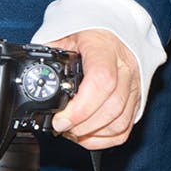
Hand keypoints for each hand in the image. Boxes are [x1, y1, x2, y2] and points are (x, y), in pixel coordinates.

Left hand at [48, 29, 140, 149]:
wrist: (112, 31)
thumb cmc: (88, 32)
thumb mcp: (65, 35)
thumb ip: (50, 53)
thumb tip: (32, 73)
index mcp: (106, 49)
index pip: (101, 81)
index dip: (81, 108)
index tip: (60, 119)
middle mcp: (126, 67)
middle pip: (111, 107)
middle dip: (82, 125)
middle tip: (61, 127)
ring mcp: (135, 85)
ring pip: (119, 122)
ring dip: (92, 134)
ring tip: (72, 131)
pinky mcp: (137, 100)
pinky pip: (125, 129)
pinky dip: (104, 139)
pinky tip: (87, 135)